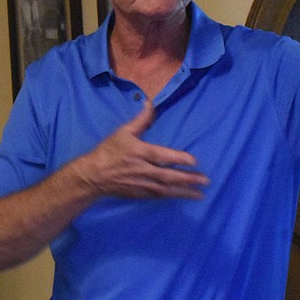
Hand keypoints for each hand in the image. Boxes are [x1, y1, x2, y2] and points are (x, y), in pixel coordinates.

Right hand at [77, 102, 208, 200]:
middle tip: (205, 180)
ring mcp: (142, 184)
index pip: (162, 156)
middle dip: (188, 179)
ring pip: (167, 189)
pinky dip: (173, 196)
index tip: (194, 161)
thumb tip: (151, 103)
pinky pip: (160, 196)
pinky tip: (184, 196)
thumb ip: (141, 120)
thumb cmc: (109, 151)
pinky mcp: (140, 194)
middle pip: (168, 176)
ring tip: (200, 194)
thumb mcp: (123, 132)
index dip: (178, 159)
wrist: (94, 176)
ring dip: (185, 192)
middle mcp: (143, 170)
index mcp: (139, 152)